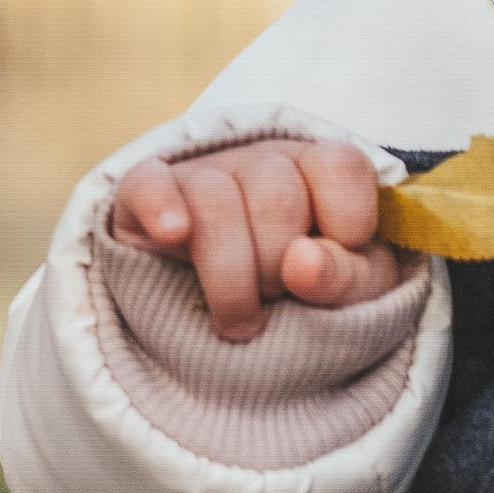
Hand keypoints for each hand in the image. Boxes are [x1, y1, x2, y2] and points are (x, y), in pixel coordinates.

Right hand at [109, 137, 400, 339]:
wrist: (223, 331)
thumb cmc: (302, 297)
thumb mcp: (347, 293)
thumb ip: (344, 276)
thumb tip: (303, 261)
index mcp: (318, 170)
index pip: (342, 166)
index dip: (348, 225)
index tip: (338, 270)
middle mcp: (261, 161)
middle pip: (276, 194)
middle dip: (279, 265)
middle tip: (275, 299)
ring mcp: (201, 172)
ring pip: (215, 199)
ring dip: (231, 274)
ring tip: (237, 321)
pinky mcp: (145, 194)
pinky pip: (149, 183)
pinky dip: (160, 207)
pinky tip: (174, 236)